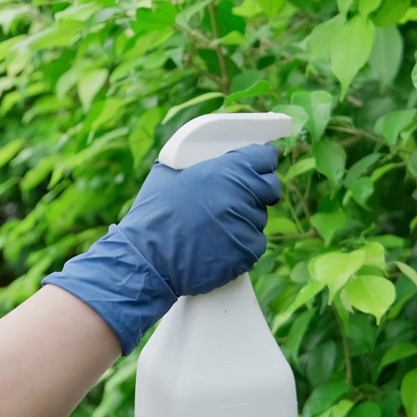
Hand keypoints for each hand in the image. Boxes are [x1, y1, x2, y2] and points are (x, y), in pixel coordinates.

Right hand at [42, 143, 280, 353]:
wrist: (147, 258)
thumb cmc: (154, 215)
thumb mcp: (168, 174)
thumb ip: (196, 162)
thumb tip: (211, 158)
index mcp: (225, 170)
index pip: (264, 157)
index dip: (263, 161)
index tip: (261, 166)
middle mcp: (241, 195)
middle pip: (269, 187)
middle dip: (259, 190)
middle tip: (241, 197)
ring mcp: (246, 224)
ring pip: (259, 217)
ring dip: (245, 219)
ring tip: (216, 225)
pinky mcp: (247, 251)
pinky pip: (256, 242)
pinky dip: (242, 244)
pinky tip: (220, 243)